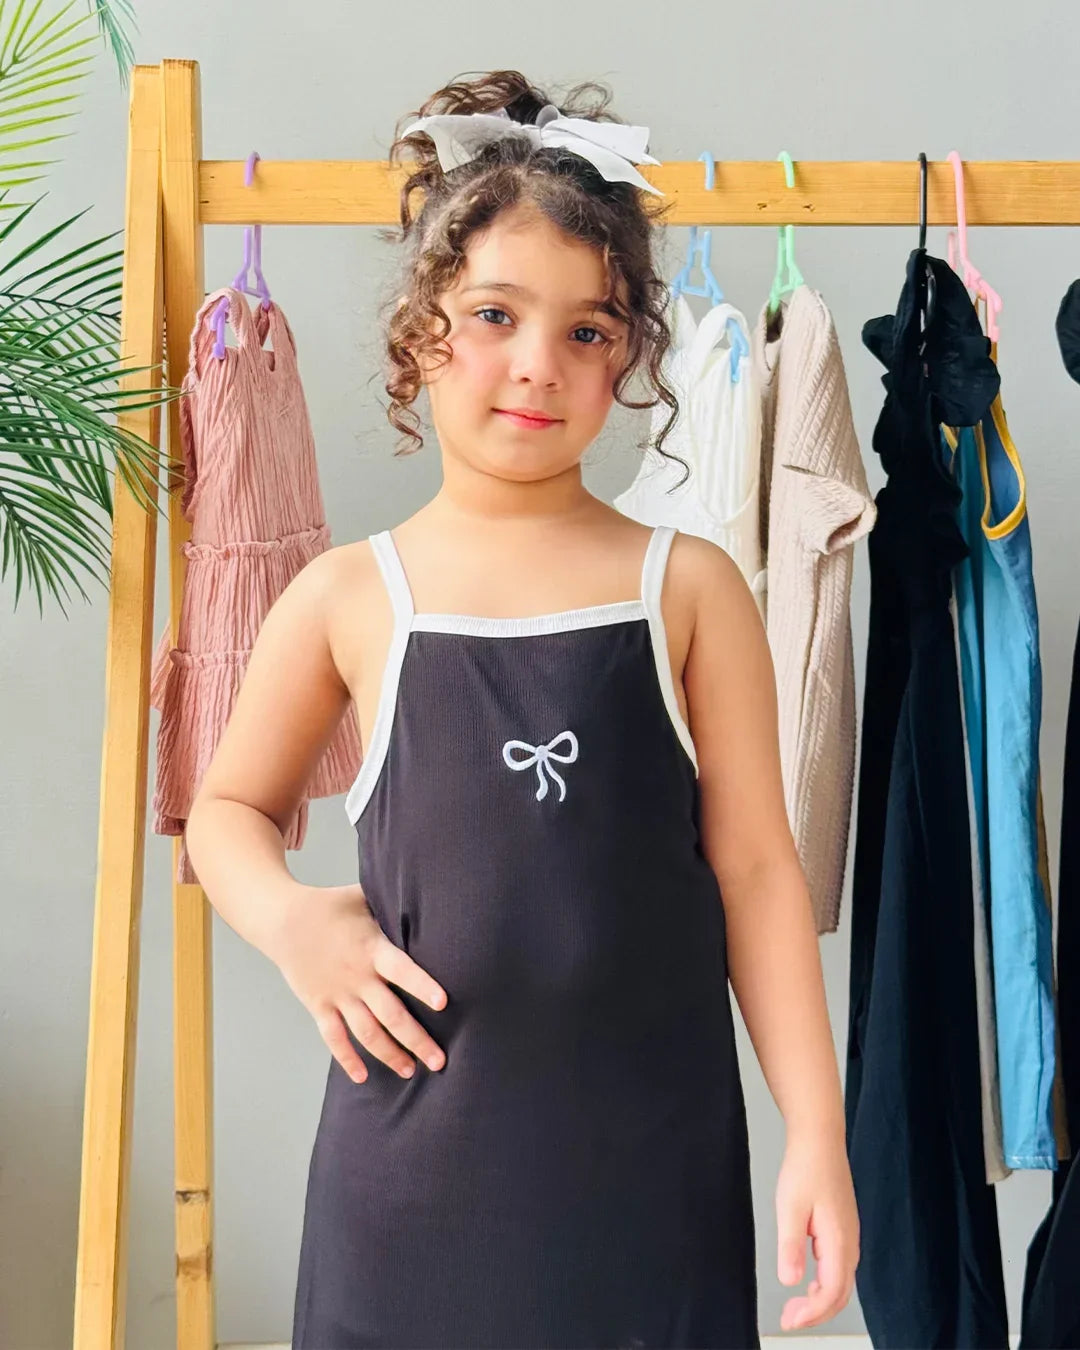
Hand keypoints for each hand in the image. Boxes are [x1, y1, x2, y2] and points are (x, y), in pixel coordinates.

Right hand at [270, 882, 447, 1083]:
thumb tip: (429, 894)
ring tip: (410, 1071)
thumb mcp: (365, 898)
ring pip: (366, 1033)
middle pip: (390, 1014)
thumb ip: (394, 905)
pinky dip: (346, 1058)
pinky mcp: (318, 1005)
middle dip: (416, 1039)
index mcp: (372, 949)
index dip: (422, 986)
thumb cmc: (331, 906)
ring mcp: (336, 994)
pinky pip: (333, 1038)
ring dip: (389, 1054)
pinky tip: (362, 1076)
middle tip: (440, 1061)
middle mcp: (357, 976)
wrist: (283, 920)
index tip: (443, 1003)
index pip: (402, 970)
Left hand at [775, 1129, 858, 1331]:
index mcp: (839, 1241)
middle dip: (816, 1313)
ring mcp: (849, 1236)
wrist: (820, 1139)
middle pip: (840, 1295)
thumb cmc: (806, 1167)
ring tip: (794, 1307)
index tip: (788, 1320)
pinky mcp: (843, 1229)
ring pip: (841, 1283)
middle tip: (788, 1319)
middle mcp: (850, 1243)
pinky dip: (825, 1284)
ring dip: (820, 1300)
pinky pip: (839, 1268)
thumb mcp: (790, 1207)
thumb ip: (791, 1246)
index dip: (811, 1314)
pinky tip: (808, 1282)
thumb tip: (790, 1281)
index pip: (831, 1293)